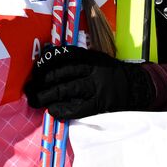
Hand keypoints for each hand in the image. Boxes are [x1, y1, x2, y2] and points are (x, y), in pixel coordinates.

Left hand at [24, 44, 154, 119]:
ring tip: (35, 100)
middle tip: (29, 88)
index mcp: (90, 57)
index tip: (35, 69)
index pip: (63, 55)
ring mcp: (96, 87)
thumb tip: (49, 61)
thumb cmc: (111, 73)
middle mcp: (92, 69)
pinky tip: (53, 111)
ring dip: (47, 95)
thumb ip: (78, 60)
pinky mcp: (99, 104)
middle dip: (41, 81)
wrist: (137, 86)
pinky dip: (63, 109)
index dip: (46, 62)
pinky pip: (77, 108)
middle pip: (60, 73)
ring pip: (66, 89)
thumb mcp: (97, 59)